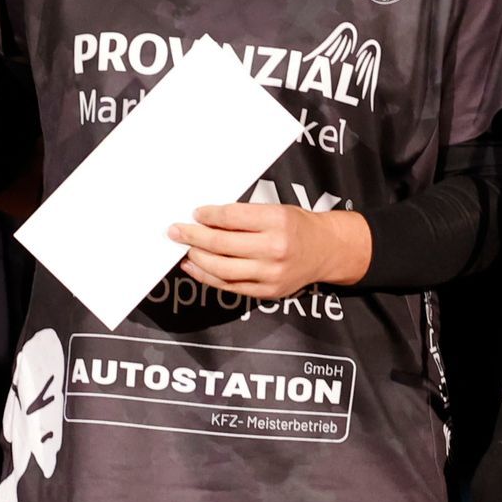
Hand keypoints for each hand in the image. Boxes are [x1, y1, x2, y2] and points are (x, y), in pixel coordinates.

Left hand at [170, 198, 369, 300]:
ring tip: (183, 249)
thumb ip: (244, 216)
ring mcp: (271, 274)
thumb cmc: (297, 226)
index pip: (232, 217)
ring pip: (222, 268)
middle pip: (222, 244)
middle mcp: (275, 249)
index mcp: (278, 221)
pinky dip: (208, 277)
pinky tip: (195, 267)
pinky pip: (230, 286)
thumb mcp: (276, 210)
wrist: (326, 250)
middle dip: (193, 237)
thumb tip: (204, 219)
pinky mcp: (267, 291)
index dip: (208, 215)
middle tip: (175, 231)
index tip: (195, 213)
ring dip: (197, 258)